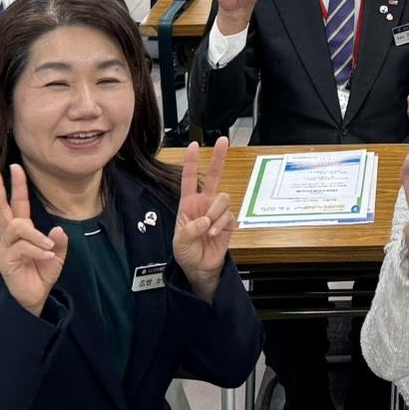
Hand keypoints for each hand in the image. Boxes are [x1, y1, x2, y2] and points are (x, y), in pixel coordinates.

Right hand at [0, 163, 67, 317]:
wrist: (36, 298)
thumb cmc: (42, 273)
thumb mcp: (57, 254)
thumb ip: (58, 241)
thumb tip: (57, 230)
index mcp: (22, 230)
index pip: (17, 203)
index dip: (16, 185)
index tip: (13, 166)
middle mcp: (10, 236)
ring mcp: (5, 247)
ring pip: (16, 226)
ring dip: (35, 234)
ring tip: (48, 247)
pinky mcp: (5, 260)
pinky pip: (21, 247)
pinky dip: (37, 249)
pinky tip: (46, 256)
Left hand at [172, 138, 234, 300]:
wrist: (200, 268)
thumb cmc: (186, 253)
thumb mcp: (180, 242)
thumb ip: (190, 229)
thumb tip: (205, 220)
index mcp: (189, 204)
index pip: (189, 179)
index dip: (191, 162)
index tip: (194, 145)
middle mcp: (205, 204)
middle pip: (213, 176)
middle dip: (219, 158)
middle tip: (223, 140)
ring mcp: (217, 212)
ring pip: (223, 198)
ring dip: (215, 213)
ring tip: (207, 229)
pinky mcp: (228, 222)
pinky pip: (228, 215)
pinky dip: (220, 225)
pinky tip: (213, 234)